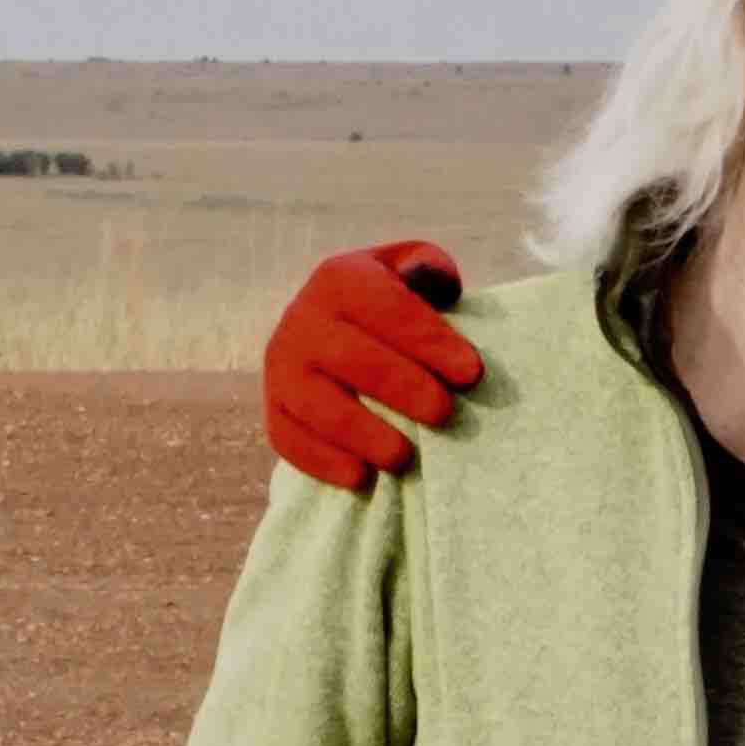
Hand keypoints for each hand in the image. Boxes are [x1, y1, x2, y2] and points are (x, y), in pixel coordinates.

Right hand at [261, 241, 481, 491]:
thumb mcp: (407, 272)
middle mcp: (303, 318)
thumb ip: (427, 267)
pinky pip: (289, 439)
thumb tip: (443, 284)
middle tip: (443, 414)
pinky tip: (359, 477)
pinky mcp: (273, 409)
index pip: (386, 307)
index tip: (471, 372)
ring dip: (362, 433)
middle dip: (402, 387)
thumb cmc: (387, 310)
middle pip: (353, 357)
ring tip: (403, 458)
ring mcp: (282, 367)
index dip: (430, 340)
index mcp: (339, 278)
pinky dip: (322, 461)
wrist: (330, 336)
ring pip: (318, 404)